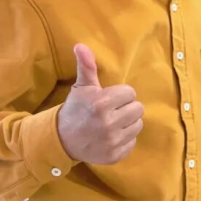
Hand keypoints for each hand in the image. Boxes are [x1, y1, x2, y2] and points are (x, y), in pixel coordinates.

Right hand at [56, 44, 143, 164]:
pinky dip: (125, 139)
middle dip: (126, 107)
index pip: (130, 93)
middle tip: (112, 111)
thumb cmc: (76, 109)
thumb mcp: (81, 87)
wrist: (61, 140)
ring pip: (138, 124)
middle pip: (138, 108)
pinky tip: (111, 136)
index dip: (120, 94)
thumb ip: (87, 66)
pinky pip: (133, 141)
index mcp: (102, 103)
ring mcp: (113, 141)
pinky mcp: (116, 155)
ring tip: (112, 123)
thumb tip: (81, 45)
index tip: (108, 99)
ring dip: (128, 122)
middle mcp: (109, 123)